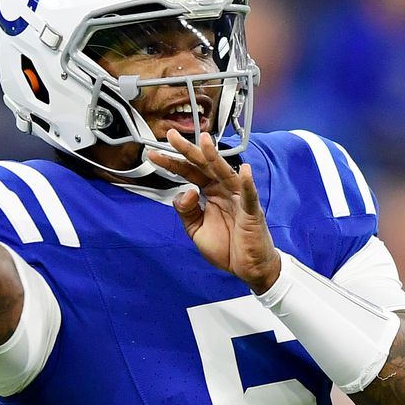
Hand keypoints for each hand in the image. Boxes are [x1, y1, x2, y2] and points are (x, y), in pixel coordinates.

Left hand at [152, 129, 279, 290]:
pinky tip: (244, 170)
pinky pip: (249, 196)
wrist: (247, 268)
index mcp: (210, 193)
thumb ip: (186, 211)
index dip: (171, 163)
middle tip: (171, 135)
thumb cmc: (227, 247)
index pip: (188, 172)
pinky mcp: (251, 212)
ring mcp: (238, 199)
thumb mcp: (196, 230)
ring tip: (204, 140)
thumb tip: (185, 192)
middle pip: (203, 166)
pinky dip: (247, 183)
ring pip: (225, 173)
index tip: (153, 155)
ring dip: (215, 157)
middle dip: (188, 150)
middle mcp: (223, 190)